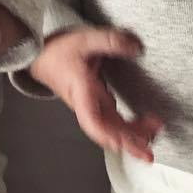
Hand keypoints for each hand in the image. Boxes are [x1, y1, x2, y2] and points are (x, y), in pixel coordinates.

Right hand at [28, 27, 161, 162]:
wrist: (40, 56)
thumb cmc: (57, 52)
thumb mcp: (84, 39)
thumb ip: (111, 41)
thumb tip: (136, 48)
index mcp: (81, 92)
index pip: (92, 120)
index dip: (106, 134)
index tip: (120, 143)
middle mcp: (86, 104)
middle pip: (107, 131)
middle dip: (127, 143)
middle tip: (148, 152)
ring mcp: (90, 106)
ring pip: (111, 128)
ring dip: (131, 137)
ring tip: (153, 138)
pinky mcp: (95, 104)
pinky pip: (112, 121)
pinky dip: (128, 128)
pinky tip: (143, 127)